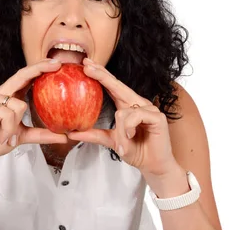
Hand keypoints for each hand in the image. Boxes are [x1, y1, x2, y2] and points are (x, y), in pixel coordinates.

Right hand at [0, 59, 67, 164]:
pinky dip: (8, 128)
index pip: (27, 78)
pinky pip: (7, 113)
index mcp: (10, 96)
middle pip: (22, 75)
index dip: (41, 68)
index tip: (58, 64)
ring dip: (16, 126)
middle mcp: (1, 92)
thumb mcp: (23, 136)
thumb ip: (42, 134)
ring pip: (19, 105)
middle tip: (56, 65)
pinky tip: (2, 137)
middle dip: (40, 68)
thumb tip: (64, 137)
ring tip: (8, 138)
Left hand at [67, 58, 176, 176]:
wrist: (153, 165)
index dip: (100, 74)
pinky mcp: (157, 116)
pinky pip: (135, 117)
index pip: (112, 86)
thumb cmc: (136, 150)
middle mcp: (138, 103)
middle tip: (87, 66)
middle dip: (101, 75)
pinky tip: (132, 137)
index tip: (85, 64)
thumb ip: (93, 135)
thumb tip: (71, 133)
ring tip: (123, 144)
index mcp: (127, 105)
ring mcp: (148, 108)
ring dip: (120, 131)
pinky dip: (129, 130)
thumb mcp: (110, 141)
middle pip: (117, 85)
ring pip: (122, 112)